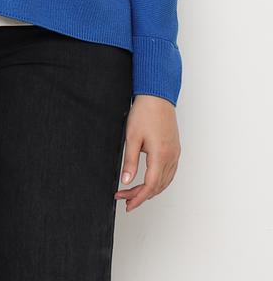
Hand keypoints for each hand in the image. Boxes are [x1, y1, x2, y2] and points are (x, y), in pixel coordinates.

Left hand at [114, 94, 180, 211]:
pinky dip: (159, 181)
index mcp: (160, 156)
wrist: (157, 96)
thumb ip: (130, 162)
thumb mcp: (131, 137)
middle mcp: (171, 157)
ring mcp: (175, 153)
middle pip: (158, 186)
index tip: (128, 204)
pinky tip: (149, 181)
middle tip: (125, 198)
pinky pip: (170, 173)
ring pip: (165, 181)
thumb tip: (126, 181)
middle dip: (141, 196)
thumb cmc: (144, 112)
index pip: (150, 186)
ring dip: (150, 190)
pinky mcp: (175, 149)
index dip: (138, 198)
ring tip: (134, 192)